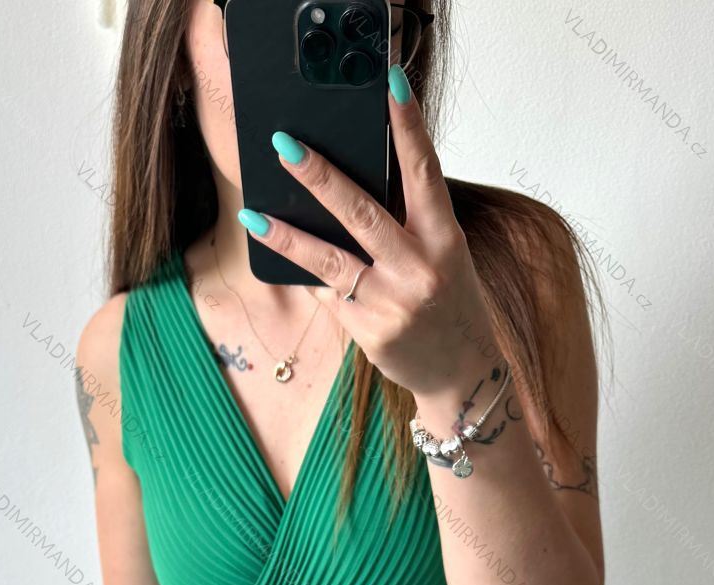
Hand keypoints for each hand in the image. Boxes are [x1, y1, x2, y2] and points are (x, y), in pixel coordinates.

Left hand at [237, 64, 497, 403]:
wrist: (460, 371)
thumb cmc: (448, 301)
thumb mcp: (443, 255)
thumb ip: (408, 223)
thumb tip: (351, 183)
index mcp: (445, 240)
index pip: (426, 172)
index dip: (409, 126)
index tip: (390, 84)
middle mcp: (419, 270)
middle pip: (362, 214)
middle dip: (320, 178)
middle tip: (285, 146)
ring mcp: (391, 304)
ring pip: (329, 260)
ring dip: (287, 235)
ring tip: (253, 213)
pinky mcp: (368, 332)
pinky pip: (327, 293)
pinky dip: (306, 273)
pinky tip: (281, 256)